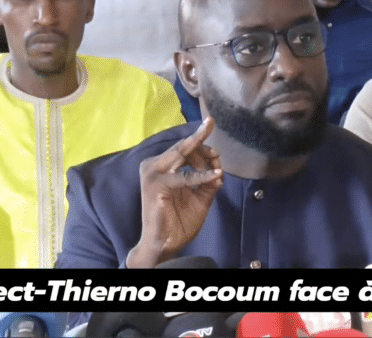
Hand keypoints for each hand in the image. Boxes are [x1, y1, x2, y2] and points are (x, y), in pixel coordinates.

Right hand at [128, 117, 222, 267]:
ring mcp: (152, 173)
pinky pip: (185, 176)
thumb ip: (208, 181)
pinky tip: (215, 175)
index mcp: (161, 166)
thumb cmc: (178, 221)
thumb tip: (219, 169)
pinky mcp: (156, 185)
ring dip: (204, 158)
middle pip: (183, 147)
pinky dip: (202, 175)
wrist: (165, 245)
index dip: (201, 145)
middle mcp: (153, 165)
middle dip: (201, 138)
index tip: (212, 136)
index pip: (183, 149)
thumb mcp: (199, 197)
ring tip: (217, 165)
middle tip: (212, 127)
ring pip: (183, 154)